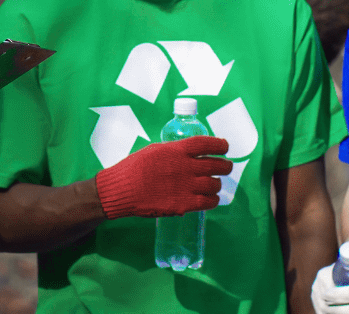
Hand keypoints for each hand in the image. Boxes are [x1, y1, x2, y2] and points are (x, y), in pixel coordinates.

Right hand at [94, 136, 232, 218]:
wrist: (122, 189)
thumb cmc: (133, 168)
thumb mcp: (154, 150)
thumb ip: (174, 152)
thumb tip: (188, 154)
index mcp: (176, 150)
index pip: (207, 144)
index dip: (220, 145)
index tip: (225, 147)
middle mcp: (185, 167)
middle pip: (217, 165)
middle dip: (226, 166)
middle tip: (226, 167)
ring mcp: (186, 186)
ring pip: (215, 185)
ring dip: (218, 184)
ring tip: (215, 184)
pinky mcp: (184, 204)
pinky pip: (209, 202)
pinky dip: (213, 199)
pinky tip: (211, 198)